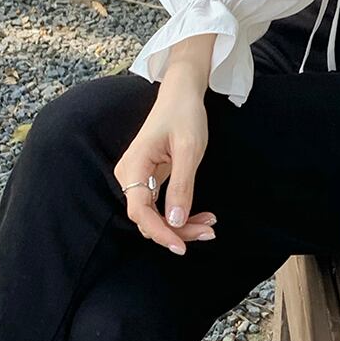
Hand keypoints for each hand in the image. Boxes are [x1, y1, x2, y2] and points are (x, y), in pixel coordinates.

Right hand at [114, 37, 217, 253]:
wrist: (181, 94)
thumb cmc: (184, 115)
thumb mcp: (189, 150)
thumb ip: (182, 186)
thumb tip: (175, 222)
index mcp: (134, 166)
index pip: (139, 211)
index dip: (160, 232)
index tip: (182, 246)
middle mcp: (129, 175)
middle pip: (147, 218)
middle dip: (177, 230)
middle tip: (210, 231)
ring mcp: (137, 178)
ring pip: (155, 216)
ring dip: (181, 225)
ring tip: (210, 224)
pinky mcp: (148, 180)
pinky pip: (160, 206)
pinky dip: (180, 214)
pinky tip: (202, 216)